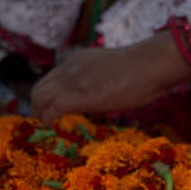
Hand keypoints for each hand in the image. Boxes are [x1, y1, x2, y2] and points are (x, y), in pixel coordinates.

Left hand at [31, 31, 190, 125]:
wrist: (152, 63)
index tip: (50, 113)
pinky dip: (49, 120)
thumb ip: (95, 81)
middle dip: (38, 109)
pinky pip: (54, 109)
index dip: (46, 98)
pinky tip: (54, 128)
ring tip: (48, 130)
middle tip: (45, 125)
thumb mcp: (109, 71)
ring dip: (41, 116)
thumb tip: (94, 99)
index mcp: (75, 60)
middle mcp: (68, 67)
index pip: (48, 80)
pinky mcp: (81, 96)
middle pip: (39, 90)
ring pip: (40, 98)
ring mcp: (73, 81)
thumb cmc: (142, 68)